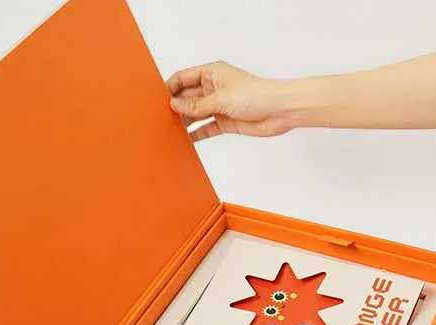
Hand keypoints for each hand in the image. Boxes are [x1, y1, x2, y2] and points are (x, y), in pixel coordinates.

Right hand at [167, 61, 296, 140]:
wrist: (279, 112)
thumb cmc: (256, 95)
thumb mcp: (220, 99)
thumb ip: (196, 104)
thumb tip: (174, 104)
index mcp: (211, 73)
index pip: (183, 78)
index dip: (169, 88)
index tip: (157, 100)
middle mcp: (213, 88)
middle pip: (187, 97)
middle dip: (174, 106)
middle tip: (160, 119)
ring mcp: (218, 106)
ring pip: (194, 114)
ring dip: (184, 121)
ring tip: (169, 131)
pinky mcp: (224, 122)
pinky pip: (205, 128)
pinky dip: (196, 134)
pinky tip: (185, 140)